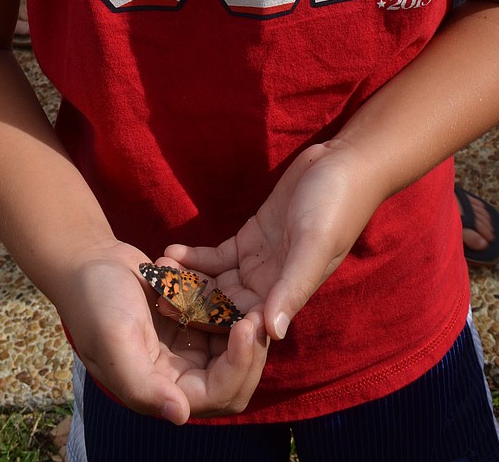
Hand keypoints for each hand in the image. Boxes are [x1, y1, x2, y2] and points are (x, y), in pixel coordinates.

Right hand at [62, 245, 268, 423]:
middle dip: (251, 350)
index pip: (216, 394)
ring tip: (253, 295)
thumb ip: (142, 384)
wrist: (87, 261)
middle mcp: (177, 374)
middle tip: (261, 312)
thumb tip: (179, 416)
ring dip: (242, 322)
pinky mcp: (189, 319)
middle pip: (233, 377)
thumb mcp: (113, 342)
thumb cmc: (94, 302)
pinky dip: (223, 300)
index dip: (238, 367)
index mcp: (160, 389)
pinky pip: (220, 316)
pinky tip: (219, 278)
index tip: (247, 326)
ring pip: (232, 346)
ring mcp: (185, 346)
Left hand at [169, 140, 375, 342]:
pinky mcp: (251, 239)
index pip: (246, 322)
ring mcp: (260, 262)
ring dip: (189, 281)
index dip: (215, 327)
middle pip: (225, 305)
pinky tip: (172, 253)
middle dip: (193, 304)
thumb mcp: (314, 244)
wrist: (342, 163)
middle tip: (156, 297)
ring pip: (217, 283)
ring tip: (156, 274)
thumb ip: (293, 287)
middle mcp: (272, 285)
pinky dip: (196, 258)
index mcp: (288, 294)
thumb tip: (274, 334)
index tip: (180, 325)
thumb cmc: (335, 205)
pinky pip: (218, 257)